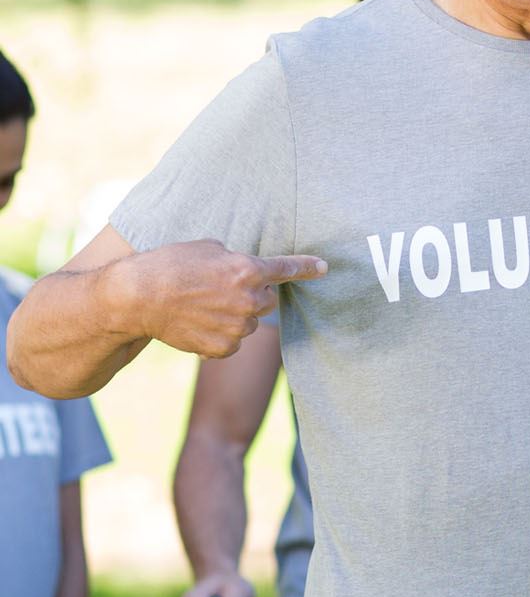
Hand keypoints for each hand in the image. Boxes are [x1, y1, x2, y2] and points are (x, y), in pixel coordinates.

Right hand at [124, 241, 325, 358]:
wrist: (137, 298)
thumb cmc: (169, 265)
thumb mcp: (207, 248)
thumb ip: (235, 260)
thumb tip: (246, 270)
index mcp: (248, 270)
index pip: (287, 269)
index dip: (307, 267)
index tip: (324, 268)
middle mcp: (249, 300)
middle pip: (268, 300)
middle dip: (252, 295)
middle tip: (220, 290)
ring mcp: (238, 326)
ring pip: (250, 322)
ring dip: (235, 316)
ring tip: (201, 307)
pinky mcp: (224, 348)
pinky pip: (233, 341)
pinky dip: (220, 335)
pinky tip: (197, 324)